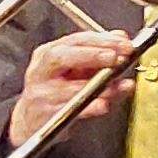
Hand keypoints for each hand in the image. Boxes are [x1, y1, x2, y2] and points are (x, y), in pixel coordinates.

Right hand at [7, 26, 137, 153]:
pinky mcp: (45, 114)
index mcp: (48, 54)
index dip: (102, 40)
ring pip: (69, 87)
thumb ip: (99, 55)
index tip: (124, 44)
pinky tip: (102, 105)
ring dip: (97, 86)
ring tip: (116, 85)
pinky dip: (89, 108)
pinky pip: (69, 110)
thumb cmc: (56, 92)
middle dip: (91, 55)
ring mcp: (41, 92)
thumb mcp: (77, 70)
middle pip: (61, 56)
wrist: (33, 120)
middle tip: (115, 57)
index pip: (75, 40)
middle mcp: (41, 70)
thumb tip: (120, 37)